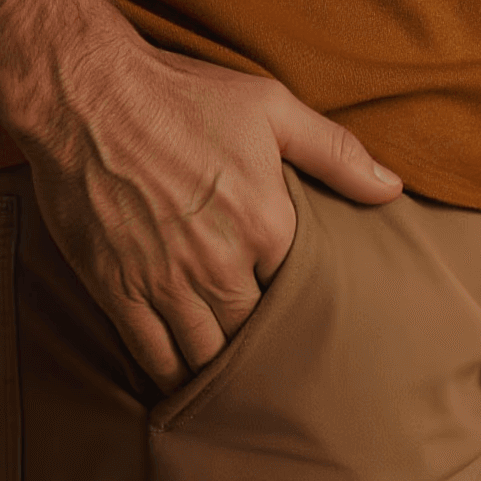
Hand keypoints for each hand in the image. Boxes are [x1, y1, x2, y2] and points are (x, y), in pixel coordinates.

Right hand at [13, 34, 403, 386]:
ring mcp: (164, 281)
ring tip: (236, 385)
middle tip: (278, 364)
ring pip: (204, 353)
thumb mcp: (273, 108)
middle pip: (255, 330)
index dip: (304, 302)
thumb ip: (336, 154)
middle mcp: (219, 262)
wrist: (89, 97)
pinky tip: (179, 384)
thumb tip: (392, 189)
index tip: (310, 314)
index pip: (300, 287)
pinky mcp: (116, 290)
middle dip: (265, 346)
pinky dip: (167, 375)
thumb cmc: (184, 95)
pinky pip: (149, 352)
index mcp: (266, 223)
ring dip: (221, 372)